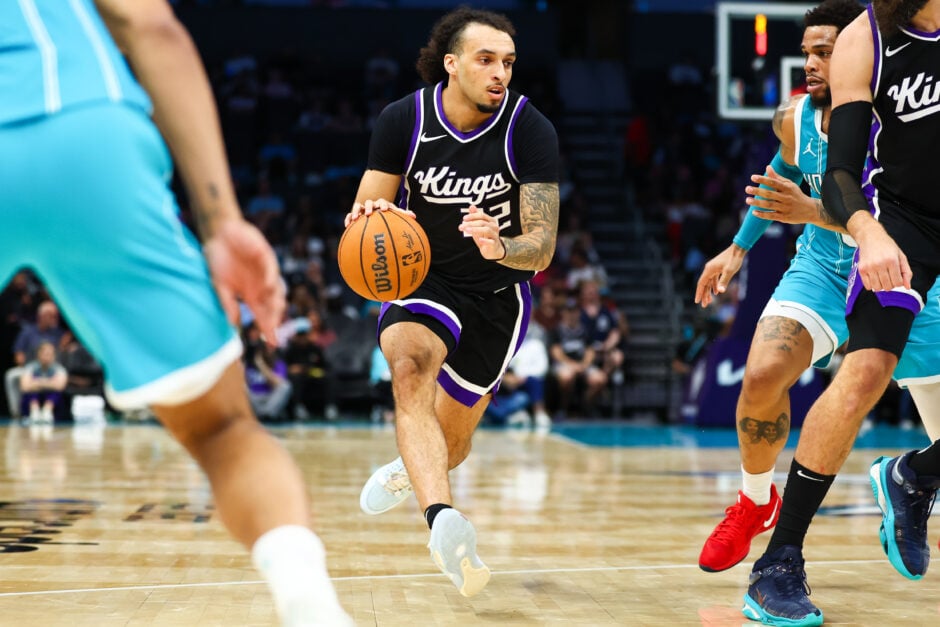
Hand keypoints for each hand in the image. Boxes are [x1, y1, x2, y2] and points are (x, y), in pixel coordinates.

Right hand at [202, 219, 285, 346]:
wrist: (219, 234)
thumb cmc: (220, 260)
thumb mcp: (220, 285)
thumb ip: (228, 303)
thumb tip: (234, 325)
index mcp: (252, 295)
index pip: (263, 316)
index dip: (268, 329)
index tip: (272, 343)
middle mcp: (261, 287)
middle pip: (272, 307)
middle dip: (274, 319)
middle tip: (272, 329)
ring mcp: (265, 272)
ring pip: (277, 290)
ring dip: (275, 302)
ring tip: (274, 313)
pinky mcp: (266, 257)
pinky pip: (271, 269)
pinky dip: (270, 278)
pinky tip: (268, 287)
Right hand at [344, 199, 415, 227]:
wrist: (376, 213)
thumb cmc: (388, 216)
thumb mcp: (395, 216)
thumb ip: (403, 216)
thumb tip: (414, 216)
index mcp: (382, 204)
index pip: (383, 202)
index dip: (384, 204)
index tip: (385, 209)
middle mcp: (372, 205)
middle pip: (369, 202)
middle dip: (369, 207)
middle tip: (369, 213)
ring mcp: (362, 209)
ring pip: (357, 207)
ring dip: (356, 211)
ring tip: (355, 218)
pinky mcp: (355, 214)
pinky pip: (349, 215)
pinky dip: (348, 218)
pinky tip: (347, 226)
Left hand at [459, 205, 504, 259]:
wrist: (492, 250)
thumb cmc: (485, 237)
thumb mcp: (478, 226)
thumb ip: (475, 217)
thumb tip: (471, 206)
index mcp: (490, 221)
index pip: (482, 215)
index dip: (472, 216)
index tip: (464, 219)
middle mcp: (494, 226)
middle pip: (482, 222)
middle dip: (471, 223)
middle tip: (462, 226)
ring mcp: (495, 235)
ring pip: (486, 230)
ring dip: (475, 229)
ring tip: (467, 231)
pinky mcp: (495, 243)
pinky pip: (491, 241)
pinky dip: (485, 240)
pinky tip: (480, 240)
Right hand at [695, 244, 745, 307]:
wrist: (738, 249)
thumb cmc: (734, 259)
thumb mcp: (729, 271)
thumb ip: (724, 281)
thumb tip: (720, 292)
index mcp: (709, 270)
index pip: (701, 284)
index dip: (699, 293)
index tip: (697, 301)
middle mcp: (709, 269)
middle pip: (704, 284)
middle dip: (704, 295)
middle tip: (704, 305)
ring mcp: (713, 268)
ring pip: (709, 282)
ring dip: (709, 291)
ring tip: (709, 301)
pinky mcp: (718, 268)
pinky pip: (713, 279)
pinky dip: (714, 286)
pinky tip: (716, 292)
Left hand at [745, 166, 817, 224]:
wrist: (811, 210)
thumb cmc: (796, 195)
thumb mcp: (789, 185)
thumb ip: (777, 177)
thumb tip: (767, 167)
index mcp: (787, 188)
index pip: (774, 182)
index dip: (763, 179)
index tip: (752, 177)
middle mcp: (786, 198)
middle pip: (770, 194)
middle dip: (758, 191)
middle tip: (747, 188)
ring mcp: (785, 208)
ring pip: (769, 205)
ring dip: (757, 202)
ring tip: (748, 200)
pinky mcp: (784, 217)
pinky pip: (771, 216)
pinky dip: (762, 214)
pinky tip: (754, 212)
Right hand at [851, 218, 911, 291]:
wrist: (871, 237)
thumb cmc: (887, 246)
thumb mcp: (901, 256)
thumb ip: (906, 272)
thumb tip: (907, 287)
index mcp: (892, 260)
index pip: (898, 282)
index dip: (899, 282)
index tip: (897, 277)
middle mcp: (880, 264)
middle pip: (888, 286)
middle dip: (890, 285)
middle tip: (889, 278)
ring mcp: (869, 267)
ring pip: (877, 288)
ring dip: (881, 286)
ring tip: (881, 278)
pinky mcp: (861, 269)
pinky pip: (867, 286)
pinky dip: (872, 285)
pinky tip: (874, 278)